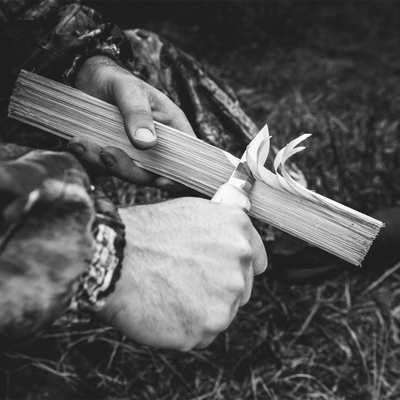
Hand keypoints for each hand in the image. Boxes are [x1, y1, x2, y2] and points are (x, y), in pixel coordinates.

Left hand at [68, 55, 194, 190]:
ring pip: (127, 173)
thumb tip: (147, 143)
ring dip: (104, 164)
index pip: (185, 159)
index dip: (178, 176)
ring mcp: (135, 154)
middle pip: (153, 173)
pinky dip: (90, 159)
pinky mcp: (114, 156)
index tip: (160, 181)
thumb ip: (138, 114)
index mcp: (172, 129)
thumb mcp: (130, 90)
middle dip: (130, 170)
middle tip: (107, 154)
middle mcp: (156, 146)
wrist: (90, 79)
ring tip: (81, 144)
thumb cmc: (118, 80)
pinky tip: (77, 143)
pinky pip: (105, 167)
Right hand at [96, 198, 266, 350]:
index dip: (239, 268)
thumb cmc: (146, 232)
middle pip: (241, 290)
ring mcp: (226, 296)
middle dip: (219, 289)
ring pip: (221, 313)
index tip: (226, 272)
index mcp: (238, 230)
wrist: (114, 256)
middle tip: (186, 282)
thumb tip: (234, 242)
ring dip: (202, 310)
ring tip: (171, 293)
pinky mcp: (207, 327)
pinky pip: (202, 334)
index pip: (257, 261)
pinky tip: (165, 309)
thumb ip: (222, 230)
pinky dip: (186, 328)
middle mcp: (240, 262)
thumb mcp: (193, 212)